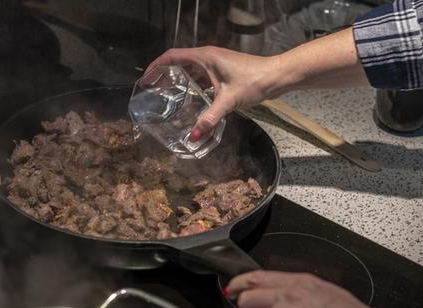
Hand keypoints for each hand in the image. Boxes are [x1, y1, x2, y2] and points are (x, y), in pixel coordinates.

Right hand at [145, 47, 281, 139]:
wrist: (277, 76)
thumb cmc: (255, 80)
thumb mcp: (229, 101)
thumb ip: (209, 118)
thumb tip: (193, 137)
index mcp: (205, 57)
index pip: (172, 56)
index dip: (156, 66)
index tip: (145, 79)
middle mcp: (208, 58)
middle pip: (179, 63)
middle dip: (165, 76)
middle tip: (153, 91)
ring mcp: (216, 65)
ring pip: (191, 72)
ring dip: (179, 82)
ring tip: (168, 97)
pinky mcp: (224, 73)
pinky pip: (202, 78)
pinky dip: (194, 87)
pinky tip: (191, 101)